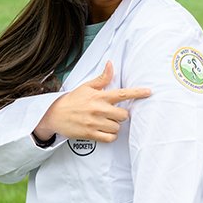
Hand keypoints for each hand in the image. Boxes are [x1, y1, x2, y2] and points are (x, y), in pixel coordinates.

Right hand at [33, 61, 151, 143]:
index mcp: (100, 96)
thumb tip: (111, 64)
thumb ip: (102, 78)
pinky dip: (110, 136)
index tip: (149, 92)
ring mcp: (94, 123)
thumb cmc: (73, 100)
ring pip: (117, 127)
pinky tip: (106, 131)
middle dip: (122, 115)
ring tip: (107, 122)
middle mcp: (99, 109)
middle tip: (115, 113)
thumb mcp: (87, 86)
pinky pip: (109, 138)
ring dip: (115, 126)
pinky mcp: (90, 134)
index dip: (137, 93)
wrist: (54, 115)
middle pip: (124, 115)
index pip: (123, 94)